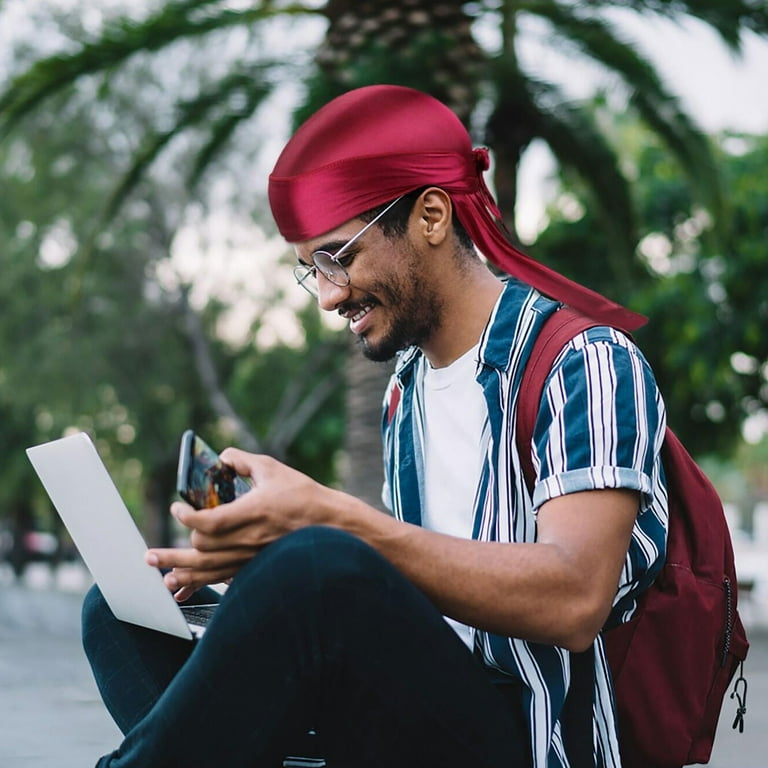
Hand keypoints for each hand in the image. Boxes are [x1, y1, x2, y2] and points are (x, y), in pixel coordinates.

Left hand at [146, 450, 335, 599]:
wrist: (331, 526)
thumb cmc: (304, 496)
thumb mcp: (274, 469)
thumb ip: (245, 460)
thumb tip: (223, 456)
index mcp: (253, 512)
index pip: (210, 521)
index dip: (187, 516)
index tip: (177, 507)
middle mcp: (249, 539)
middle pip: (202, 549)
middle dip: (175, 550)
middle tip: (152, 553)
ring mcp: (252, 557)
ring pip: (208, 571)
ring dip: (180, 572)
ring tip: (159, 572)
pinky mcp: (255, 566)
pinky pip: (221, 580)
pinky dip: (199, 585)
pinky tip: (183, 590)